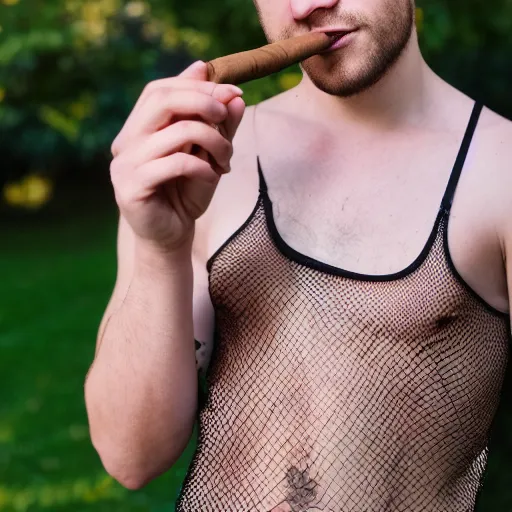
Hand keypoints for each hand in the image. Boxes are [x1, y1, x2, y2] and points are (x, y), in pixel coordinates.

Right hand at [110, 60, 244, 252]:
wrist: (171, 236)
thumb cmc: (186, 193)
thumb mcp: (207, 155)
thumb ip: (218, 126)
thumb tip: (235, 96)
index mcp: (138, 129)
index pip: (160, 90)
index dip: (196, 84)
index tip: (232, 92)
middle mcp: (126, 142)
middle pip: (161, 100)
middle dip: (203, 100)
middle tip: (227, 113)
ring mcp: (125, 165)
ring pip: (176, 131)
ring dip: (213, 139)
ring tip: (226, 158)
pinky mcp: (131, 188)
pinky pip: (176, 163)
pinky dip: (202, 165)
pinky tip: (213, 176)